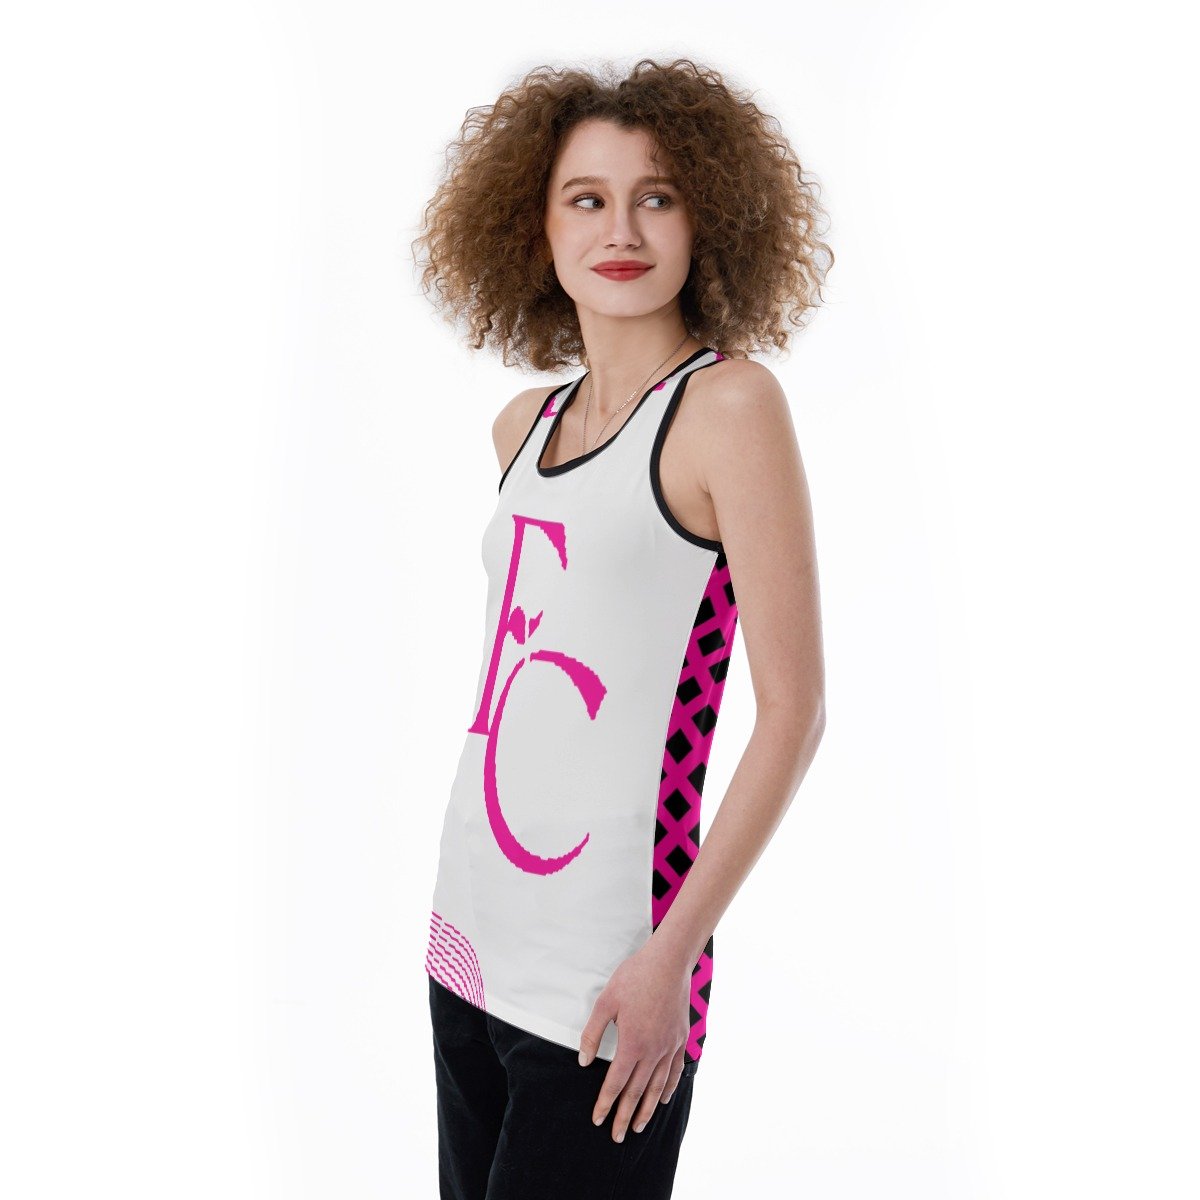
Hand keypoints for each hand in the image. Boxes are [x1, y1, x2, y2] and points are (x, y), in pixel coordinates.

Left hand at [577, 941, 692, 1142]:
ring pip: (657, 1086)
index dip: (605, 1103)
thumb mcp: (606, 1002)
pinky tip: (663, 1099)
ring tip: (637, 1126)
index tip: (598, 1119)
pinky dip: (668, 1088)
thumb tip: (583, 1060)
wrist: (668, 962)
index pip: (616, 1082)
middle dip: (624, 1115)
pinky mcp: (681, 1039)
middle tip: (617, 1136)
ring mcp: (670, 1046)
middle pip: (637, 1091)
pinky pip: (675, 1071)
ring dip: (647, 1109)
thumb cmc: (634, 978)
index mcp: (632, 1043)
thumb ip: (593, 1034)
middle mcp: (653, 1051)